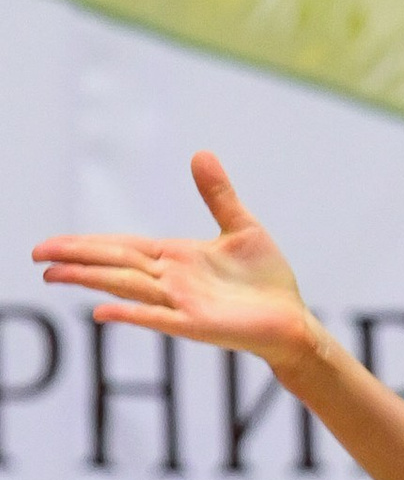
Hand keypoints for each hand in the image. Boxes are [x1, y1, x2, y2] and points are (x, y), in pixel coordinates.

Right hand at [33, 154, 314, 369]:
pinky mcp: (199, 325)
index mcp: (175, 258)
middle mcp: (171, 281)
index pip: (121, 247)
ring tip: (53, 275)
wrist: (292, 320)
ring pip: (127, 288)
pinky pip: (159, 319)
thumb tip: (200, 153)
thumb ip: (217, 195)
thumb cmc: (266, 280)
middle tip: (35, 254)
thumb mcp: (242, 227)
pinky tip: (102, 312)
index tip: (51, 243)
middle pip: (115, 264)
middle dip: (76, 258)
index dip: (87, 243)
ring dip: (91, 280)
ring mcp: (181, 304)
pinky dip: (132, 314)